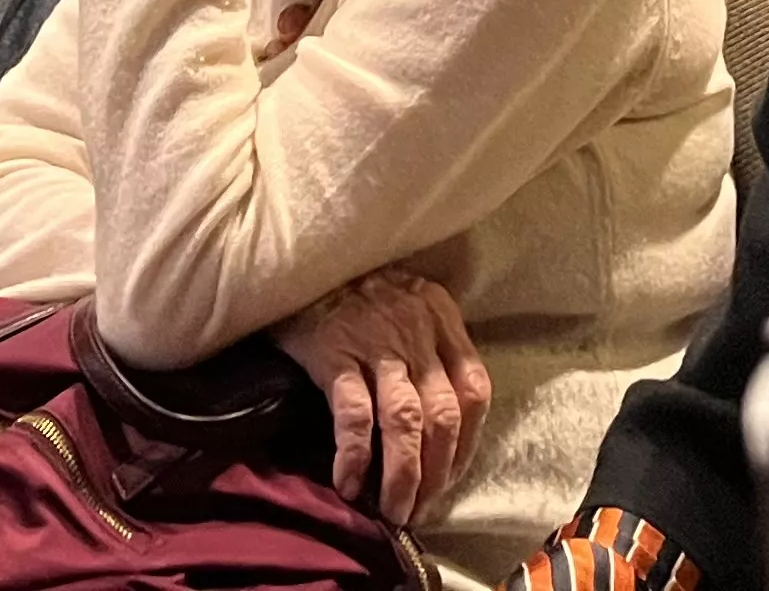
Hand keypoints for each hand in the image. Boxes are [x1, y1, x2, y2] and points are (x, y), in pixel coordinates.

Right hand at [276, 269, 490, 522]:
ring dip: (404, 474)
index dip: (467, 443)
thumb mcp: (406, 303)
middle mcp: (415, 329)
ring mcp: (375, 342)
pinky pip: (354, 415)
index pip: (474, 389)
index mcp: (440, 315)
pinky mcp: (334, 353)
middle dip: (436, 472)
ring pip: (405, 420)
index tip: (451, 478)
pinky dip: (355, 455)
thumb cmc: (352, 288)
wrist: (294, 259)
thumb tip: (438, 424)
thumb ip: (428, 346)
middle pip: (442, 415)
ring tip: (392, 511)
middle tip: (420, 508)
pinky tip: (348, 484)